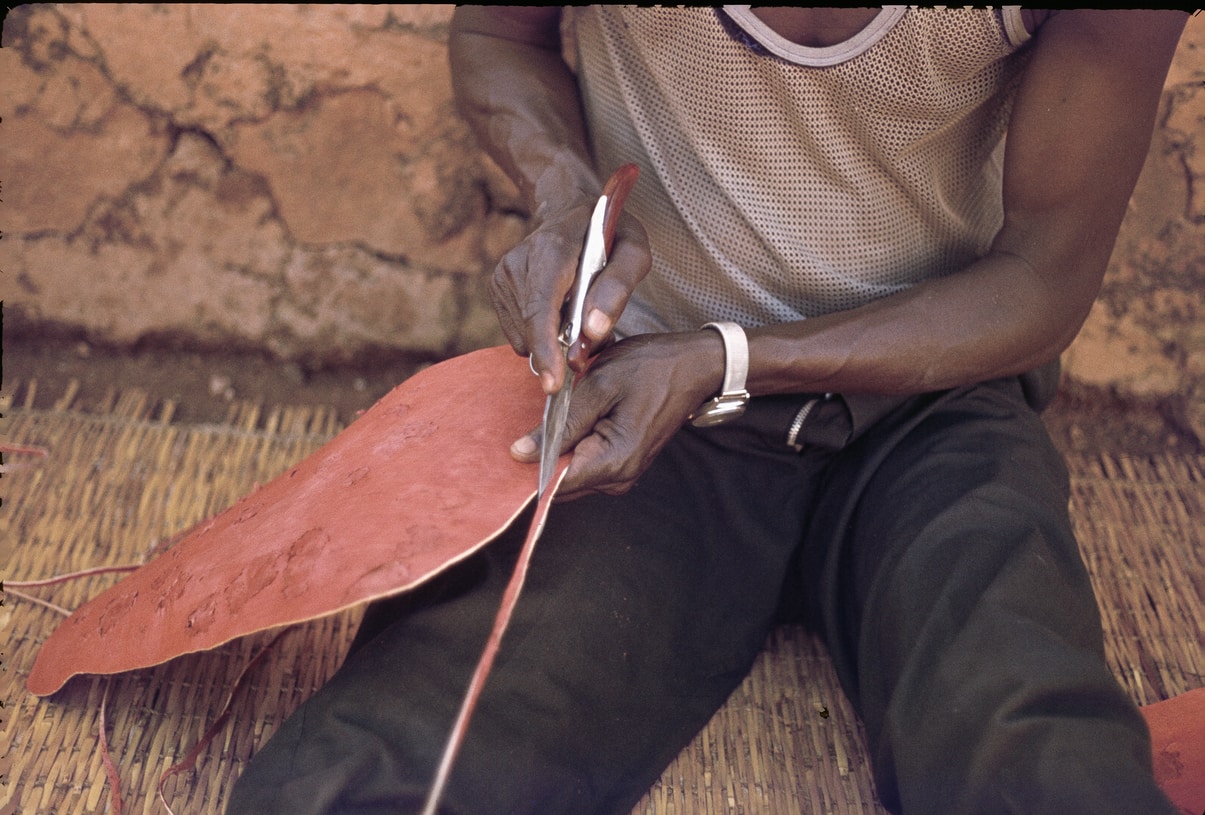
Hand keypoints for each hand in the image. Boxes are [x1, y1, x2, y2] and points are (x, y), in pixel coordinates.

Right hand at [490, 201, 650, 394]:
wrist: (571, 211)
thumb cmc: (609, 232)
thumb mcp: (634, 250)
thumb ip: (619, 288)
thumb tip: (593, 331)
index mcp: (551, 250)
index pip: (540, 307)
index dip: (545, 348)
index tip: (553, 382)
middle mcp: (518, 262)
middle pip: (531, 328)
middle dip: (558, 350)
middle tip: (591, 342)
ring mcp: (503, 275)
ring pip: (524, 336)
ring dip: (553, 339)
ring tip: (576, 313)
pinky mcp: (497, 288)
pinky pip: (519, 332)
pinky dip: (541, 333)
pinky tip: (559, 311)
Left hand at [510, 331, 725, 499]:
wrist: (693, 366)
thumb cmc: (649, 368)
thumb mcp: (599, 385)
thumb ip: (559, 424)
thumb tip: (518, 454)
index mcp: (614, 461)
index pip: (555, 484)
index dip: (527, 468)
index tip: (506, 449)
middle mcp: (618, 479)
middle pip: (559, 484)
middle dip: (537, 459)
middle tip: (526, 423)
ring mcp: (621, 475)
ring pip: (569, 476)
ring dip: (553, 451)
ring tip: (551, 416)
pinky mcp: (621, 466)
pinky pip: (583, 466)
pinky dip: (568, 448)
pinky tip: (566, 422)